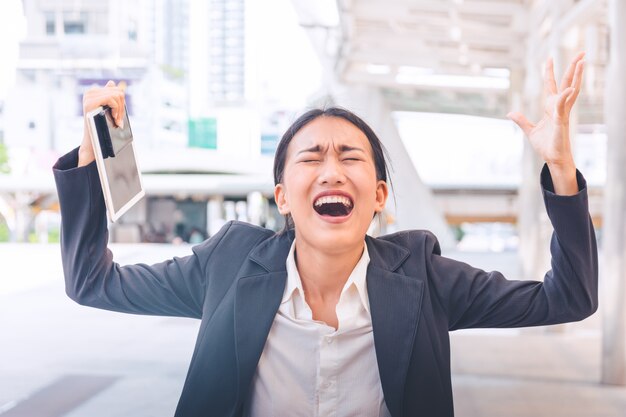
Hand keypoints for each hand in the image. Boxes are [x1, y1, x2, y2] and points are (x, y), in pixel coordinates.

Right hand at [78, 80, 126, 166]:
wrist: (92, 142)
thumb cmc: (100, 127)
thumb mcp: (106, 110)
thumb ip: (108, 97)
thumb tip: (111, 83)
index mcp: (93, 92)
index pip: (116, 89)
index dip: (121, 104)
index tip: (118, 116)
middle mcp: (89, 92)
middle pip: (118, 91)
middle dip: (122, 107)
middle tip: (119, 120)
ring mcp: (89, 96)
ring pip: (117, 95)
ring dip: (120, 110)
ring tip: (116, 120)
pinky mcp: (90, 102)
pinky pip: (112, 99)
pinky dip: (116, 109)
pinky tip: (113, 118)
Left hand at [507, 52, 584, 194]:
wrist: (552, 158)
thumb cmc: (546, 145)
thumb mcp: (530, 130)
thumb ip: (521, 120)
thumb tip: (510, 113)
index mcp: (551, 107)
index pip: (551, 85)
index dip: (549, 72)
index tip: (549, 59)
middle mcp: (559, 107)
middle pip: (567, 83)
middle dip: (573, 67)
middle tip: (581, 52)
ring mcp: (562, 113)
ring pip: (571, 90)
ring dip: (577, 76)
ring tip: (582, 62)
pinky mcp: (561, 121)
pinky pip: (563, 107)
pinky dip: (565, 97)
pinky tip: (570, 88)